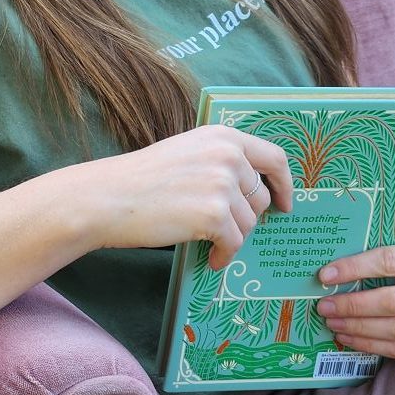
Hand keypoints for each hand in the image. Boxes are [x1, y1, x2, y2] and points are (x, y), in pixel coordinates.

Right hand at [89, 124, 292, 269]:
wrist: (110, 196)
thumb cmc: (143, 178)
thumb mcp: (188, 153)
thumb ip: (220, 161)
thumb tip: (254, 190)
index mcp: (222, 136)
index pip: (274, 157)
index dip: (284, 184)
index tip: (284, 203)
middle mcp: (227, 155)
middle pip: (260, 197)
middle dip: (246, 217)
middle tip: (223, 229)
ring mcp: (222, 184)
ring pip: (249, 222)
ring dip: (232, 237)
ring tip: (210, 243)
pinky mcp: (214, 215)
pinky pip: (235, 243)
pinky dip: (225, 255)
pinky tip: (211, 258)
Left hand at [317, 239, 394, 358]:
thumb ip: (387, 234)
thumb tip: (344, 231)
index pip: (389, 261)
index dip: (355, 268)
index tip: (326, 275)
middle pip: (391, 301)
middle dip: (352, 306)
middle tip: (324, 306)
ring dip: (359, 328)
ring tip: (332, 322)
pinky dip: (372, 345)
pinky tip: (348, 337)